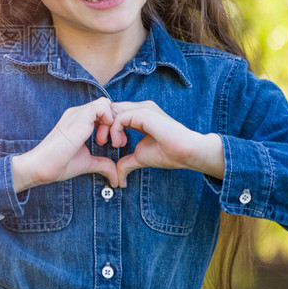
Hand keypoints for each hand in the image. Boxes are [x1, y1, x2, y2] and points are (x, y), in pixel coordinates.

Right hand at [11, 97, 119, 192]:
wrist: (42, 166)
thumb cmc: (59, 164)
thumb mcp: (87, 162)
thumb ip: (102, 164)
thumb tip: (116, 176)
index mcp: (78, 121)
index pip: (102, 112)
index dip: (112, 125)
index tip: (113, 144)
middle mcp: (77, 114)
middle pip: (105, 105)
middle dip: (115, 123)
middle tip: (115, 143)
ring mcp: (77, 114)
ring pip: (105, 103)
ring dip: (113, 121)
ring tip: (108, 141)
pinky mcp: (79, 117)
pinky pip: (102, 106)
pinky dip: (109, 119)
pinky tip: (104, 137)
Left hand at [97, 101, 224, 186]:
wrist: (186, 153)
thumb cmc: (168, 154)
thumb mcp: (140, 157)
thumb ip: (126, 163)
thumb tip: (118, 179)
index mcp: (139, 116)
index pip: (115, 113)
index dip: (106, 126)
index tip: (104, 142)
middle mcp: (140, 109)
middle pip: (111, 109)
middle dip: (102, 125)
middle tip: (101, 142)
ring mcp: (143, 109)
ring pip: (113, 111)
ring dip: (107, 128)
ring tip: (114, 144)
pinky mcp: (145, 113)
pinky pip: (120, 117)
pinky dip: (115, 130)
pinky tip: (120, 143)